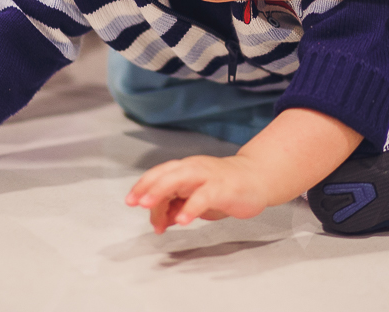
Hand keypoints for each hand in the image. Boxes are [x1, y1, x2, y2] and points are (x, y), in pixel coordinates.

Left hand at [125, 154, 269, 232]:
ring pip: (181, 179)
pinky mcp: (223, 188)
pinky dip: (191, 208)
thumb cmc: (225, 188)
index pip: (159, 173)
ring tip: (149, 207)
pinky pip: (204, 196)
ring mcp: (208, 176)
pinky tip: (183, 220)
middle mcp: (194, 168)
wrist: (257, 178)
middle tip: (137, 203)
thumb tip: (160, 220)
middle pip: (166, 174)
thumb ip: (178, 206)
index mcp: (186, 169)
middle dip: (148, 188)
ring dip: (162, 192)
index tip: (131, 201)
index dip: (143, 185)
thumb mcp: (197, 198)